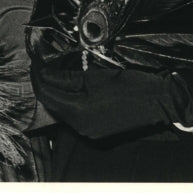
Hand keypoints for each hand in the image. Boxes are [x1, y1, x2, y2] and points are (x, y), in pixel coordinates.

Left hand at [31, 54, 192, 139]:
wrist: (158, 102)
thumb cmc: (130, 86)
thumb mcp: (95, 76)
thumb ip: (67, 77)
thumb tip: (45, 72)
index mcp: (78, 111)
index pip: (46, 93)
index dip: (37, 76)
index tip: (34, 61)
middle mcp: (80, 126)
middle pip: (52, 104)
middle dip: (44, 84)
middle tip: (41, 66)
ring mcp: (89, 131)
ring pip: (62, 110)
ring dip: (56, 93)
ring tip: (53, 73)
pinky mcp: (96, 131)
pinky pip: (74, 116)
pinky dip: (68, 101)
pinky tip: (70, 88)